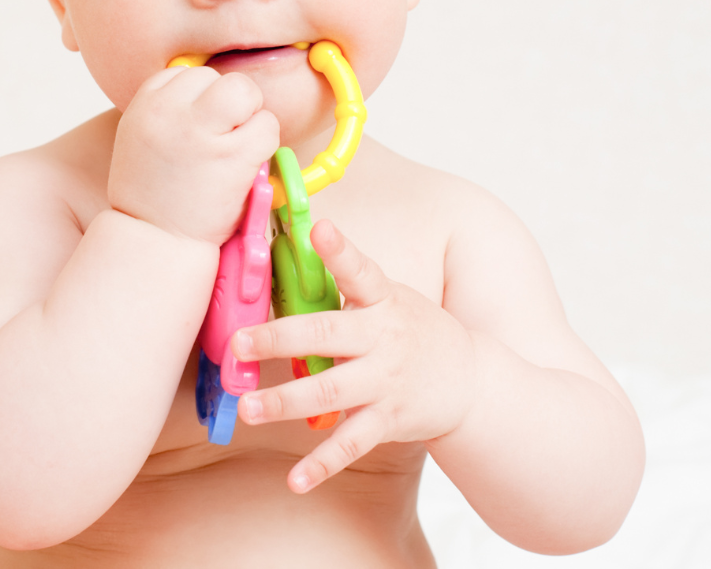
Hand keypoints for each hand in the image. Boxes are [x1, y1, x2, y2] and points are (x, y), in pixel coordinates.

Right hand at [108, 66, 279, 244]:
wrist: (155, 241)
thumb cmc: (152, 194)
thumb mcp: (140, 137)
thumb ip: (165, 109)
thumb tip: (204, 89)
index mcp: (144, 104)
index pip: (185, 73)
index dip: (200, 100)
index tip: (198, 128)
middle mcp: (170, 111)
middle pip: (216, 76)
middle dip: (227, 102)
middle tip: (222, 135)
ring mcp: (203, 132)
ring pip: (245, 91)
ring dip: (249, 117)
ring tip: (235, 148)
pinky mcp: (234, 155)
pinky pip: (268, 126)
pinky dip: (266, 143)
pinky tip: (248, 164)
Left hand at [233, 220, 476, 491]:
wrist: (471, 381)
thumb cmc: (415, 330)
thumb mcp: (390, 298)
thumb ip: (349, 285)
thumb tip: (300, 244)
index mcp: (382, 300)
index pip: (360, 270)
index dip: (340, 250)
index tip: (319, 228)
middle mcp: (383, 339)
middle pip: (326, 336)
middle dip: (279, 339)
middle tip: (239, 343)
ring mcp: (385, 382)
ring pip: (329, 393)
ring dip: (285, 402)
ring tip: (247, 409)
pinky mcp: (388, 420)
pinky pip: (350, 444)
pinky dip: (322, 465)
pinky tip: (295, 481)